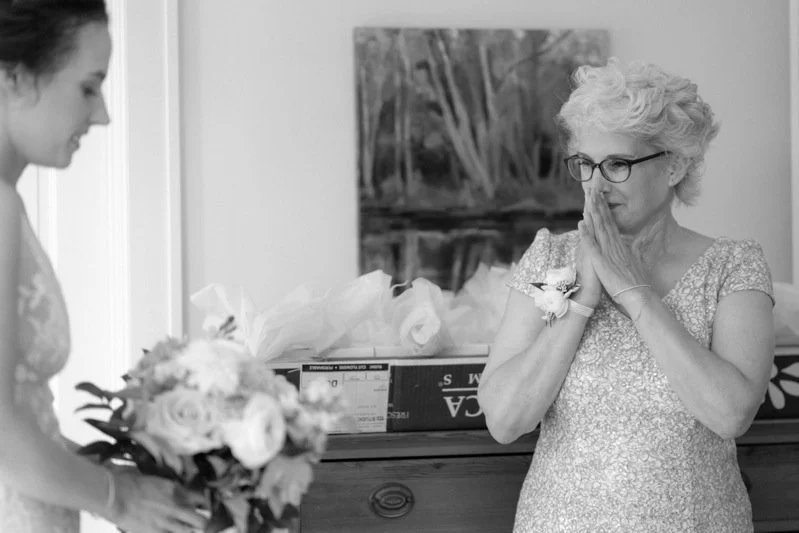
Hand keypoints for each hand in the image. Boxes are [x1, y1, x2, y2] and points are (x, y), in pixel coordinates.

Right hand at [111, 470, 206, 532]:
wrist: (116, 495)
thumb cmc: (134, 484)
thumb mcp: (160, 481)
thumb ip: (175, 489)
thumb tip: (184, 494)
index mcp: (177, 491)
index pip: (202, 500)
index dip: (204, 505)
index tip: (203, 507)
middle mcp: (176, 507)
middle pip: (202, 521)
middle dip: (203, 523)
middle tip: (200, 523)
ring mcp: (167, 522)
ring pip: (190, 532)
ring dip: (190, 531)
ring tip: (187, 529)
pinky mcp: (156, 532)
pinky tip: (172, 530)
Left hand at [581, 186, 649, 308]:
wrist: (638, 295)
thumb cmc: (635, 282)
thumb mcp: (634, 262)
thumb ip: (632, 251)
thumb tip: (635, 242)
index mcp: (620, 245)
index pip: (610, 223)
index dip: (604, 209)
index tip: (600, 197)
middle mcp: (614, 245)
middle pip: (604, 221)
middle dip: (598, 205)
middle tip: (592, 190)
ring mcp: (607, 252)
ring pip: (599, 229)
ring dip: (593, 213)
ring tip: (587, 199)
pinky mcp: (601, 262)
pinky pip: (592, 245)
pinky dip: (586, 234)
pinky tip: (581, 224)